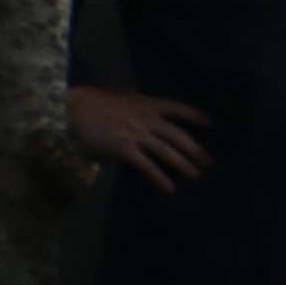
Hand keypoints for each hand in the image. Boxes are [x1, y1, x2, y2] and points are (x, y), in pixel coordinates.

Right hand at [65, 84, 210, 192]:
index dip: (194, 115)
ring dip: (184, 165)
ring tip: (196, 175)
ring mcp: (136, 134)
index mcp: (148, 104)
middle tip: (208, 161)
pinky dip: (159, 178)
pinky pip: (147, 166)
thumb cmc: (98, 101)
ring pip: (167, 152)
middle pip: (178, 135)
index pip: (177, 108)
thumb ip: (141, 106)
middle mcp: (147, 119)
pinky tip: (169, 188)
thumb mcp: (125, 97)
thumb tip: (152, 115)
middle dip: (195, 149)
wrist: (76, 107)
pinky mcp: (124, 149)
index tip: (209, 122)